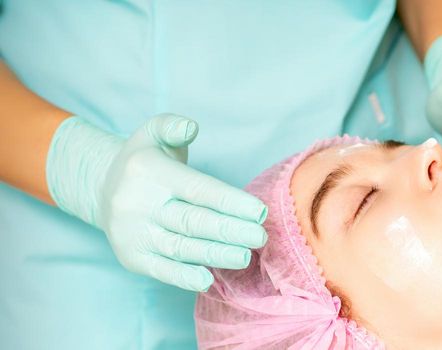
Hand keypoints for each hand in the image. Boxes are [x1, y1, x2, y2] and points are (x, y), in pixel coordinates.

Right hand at [47, 114, 267, 290]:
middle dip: (230, 230)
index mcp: (150, 172)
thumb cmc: (145, 160)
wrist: (102, 189)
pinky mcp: (131, 257)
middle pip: (192, 221)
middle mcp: (138, 204)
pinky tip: (207, 280)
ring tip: (245, 256)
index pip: (198, 189)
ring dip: (215, 255)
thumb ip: (173, 126)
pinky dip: (183, 277)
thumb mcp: (153, 133)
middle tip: (261, 237)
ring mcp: (133, 233)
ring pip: (181, 247)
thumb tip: (190, 127)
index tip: (259, 211)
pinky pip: (160, 269)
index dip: (230, 201)